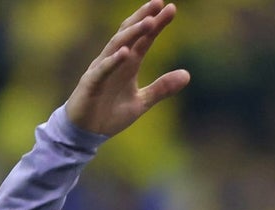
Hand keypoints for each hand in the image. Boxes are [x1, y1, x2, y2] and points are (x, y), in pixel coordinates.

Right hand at [66, 1, 189, 135]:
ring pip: (116, 46)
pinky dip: (113, 61)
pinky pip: (102, 70)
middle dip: (143, 18)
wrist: (86, 132)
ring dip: (132, 34)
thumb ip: (162, 88)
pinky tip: (125, 52)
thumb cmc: (110, 114)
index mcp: (128, 65)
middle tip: (159, 4)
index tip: (171, 8)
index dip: (156, 24)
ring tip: (148, 23)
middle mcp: (114, 62)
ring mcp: (101, 71)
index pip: (144, 40)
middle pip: (129, 34)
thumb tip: (187, 75)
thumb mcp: (142, 102)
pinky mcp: (91, 84)